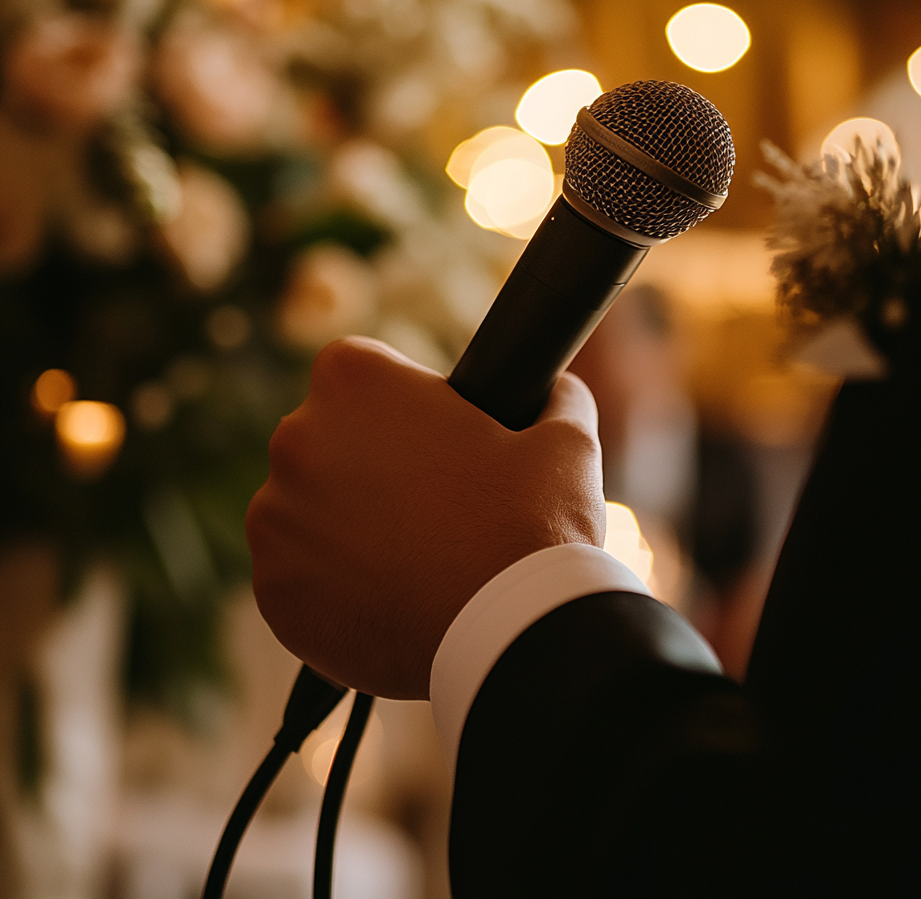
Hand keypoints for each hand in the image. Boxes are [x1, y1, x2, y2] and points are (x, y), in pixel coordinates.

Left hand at [246, 337, 604, 699]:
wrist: (512, 634)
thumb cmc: (533, 523)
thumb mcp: (563, 437)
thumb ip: (551, 396)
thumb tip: (553, 392)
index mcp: (354, 380)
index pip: (367, 372)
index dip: (407, 405)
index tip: (437, 440)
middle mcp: (296, 438)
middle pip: (331, 439)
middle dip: (373, 463)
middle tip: (433, 502)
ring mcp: (274, 518)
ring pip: (309, 509)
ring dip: (348, 524)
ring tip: (414, 555)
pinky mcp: (272, 590)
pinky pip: (299, 575)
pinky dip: (333, 583)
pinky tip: (388, 593)